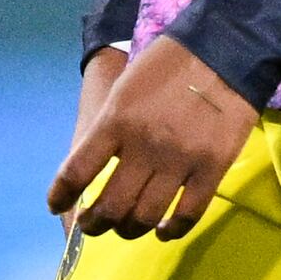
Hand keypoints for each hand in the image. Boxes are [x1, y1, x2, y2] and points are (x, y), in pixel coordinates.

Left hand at [49, 36, 259, 237]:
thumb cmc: (168, 64)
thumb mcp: (123, 88)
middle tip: (93, 225)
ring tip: (126, 228)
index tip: (55, 205)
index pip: (76, 172)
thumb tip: (93, 169)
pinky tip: (164, 230)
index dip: (60, 195)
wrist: (225, 49)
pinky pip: (188, 214)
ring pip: (145, 217)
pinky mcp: (212, 169)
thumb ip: (108, 128)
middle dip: (94, 224)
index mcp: (115, 121)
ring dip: (129, 230)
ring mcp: (179, 161)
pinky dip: (172, 230)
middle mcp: (143, 147)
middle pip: (110, 206)